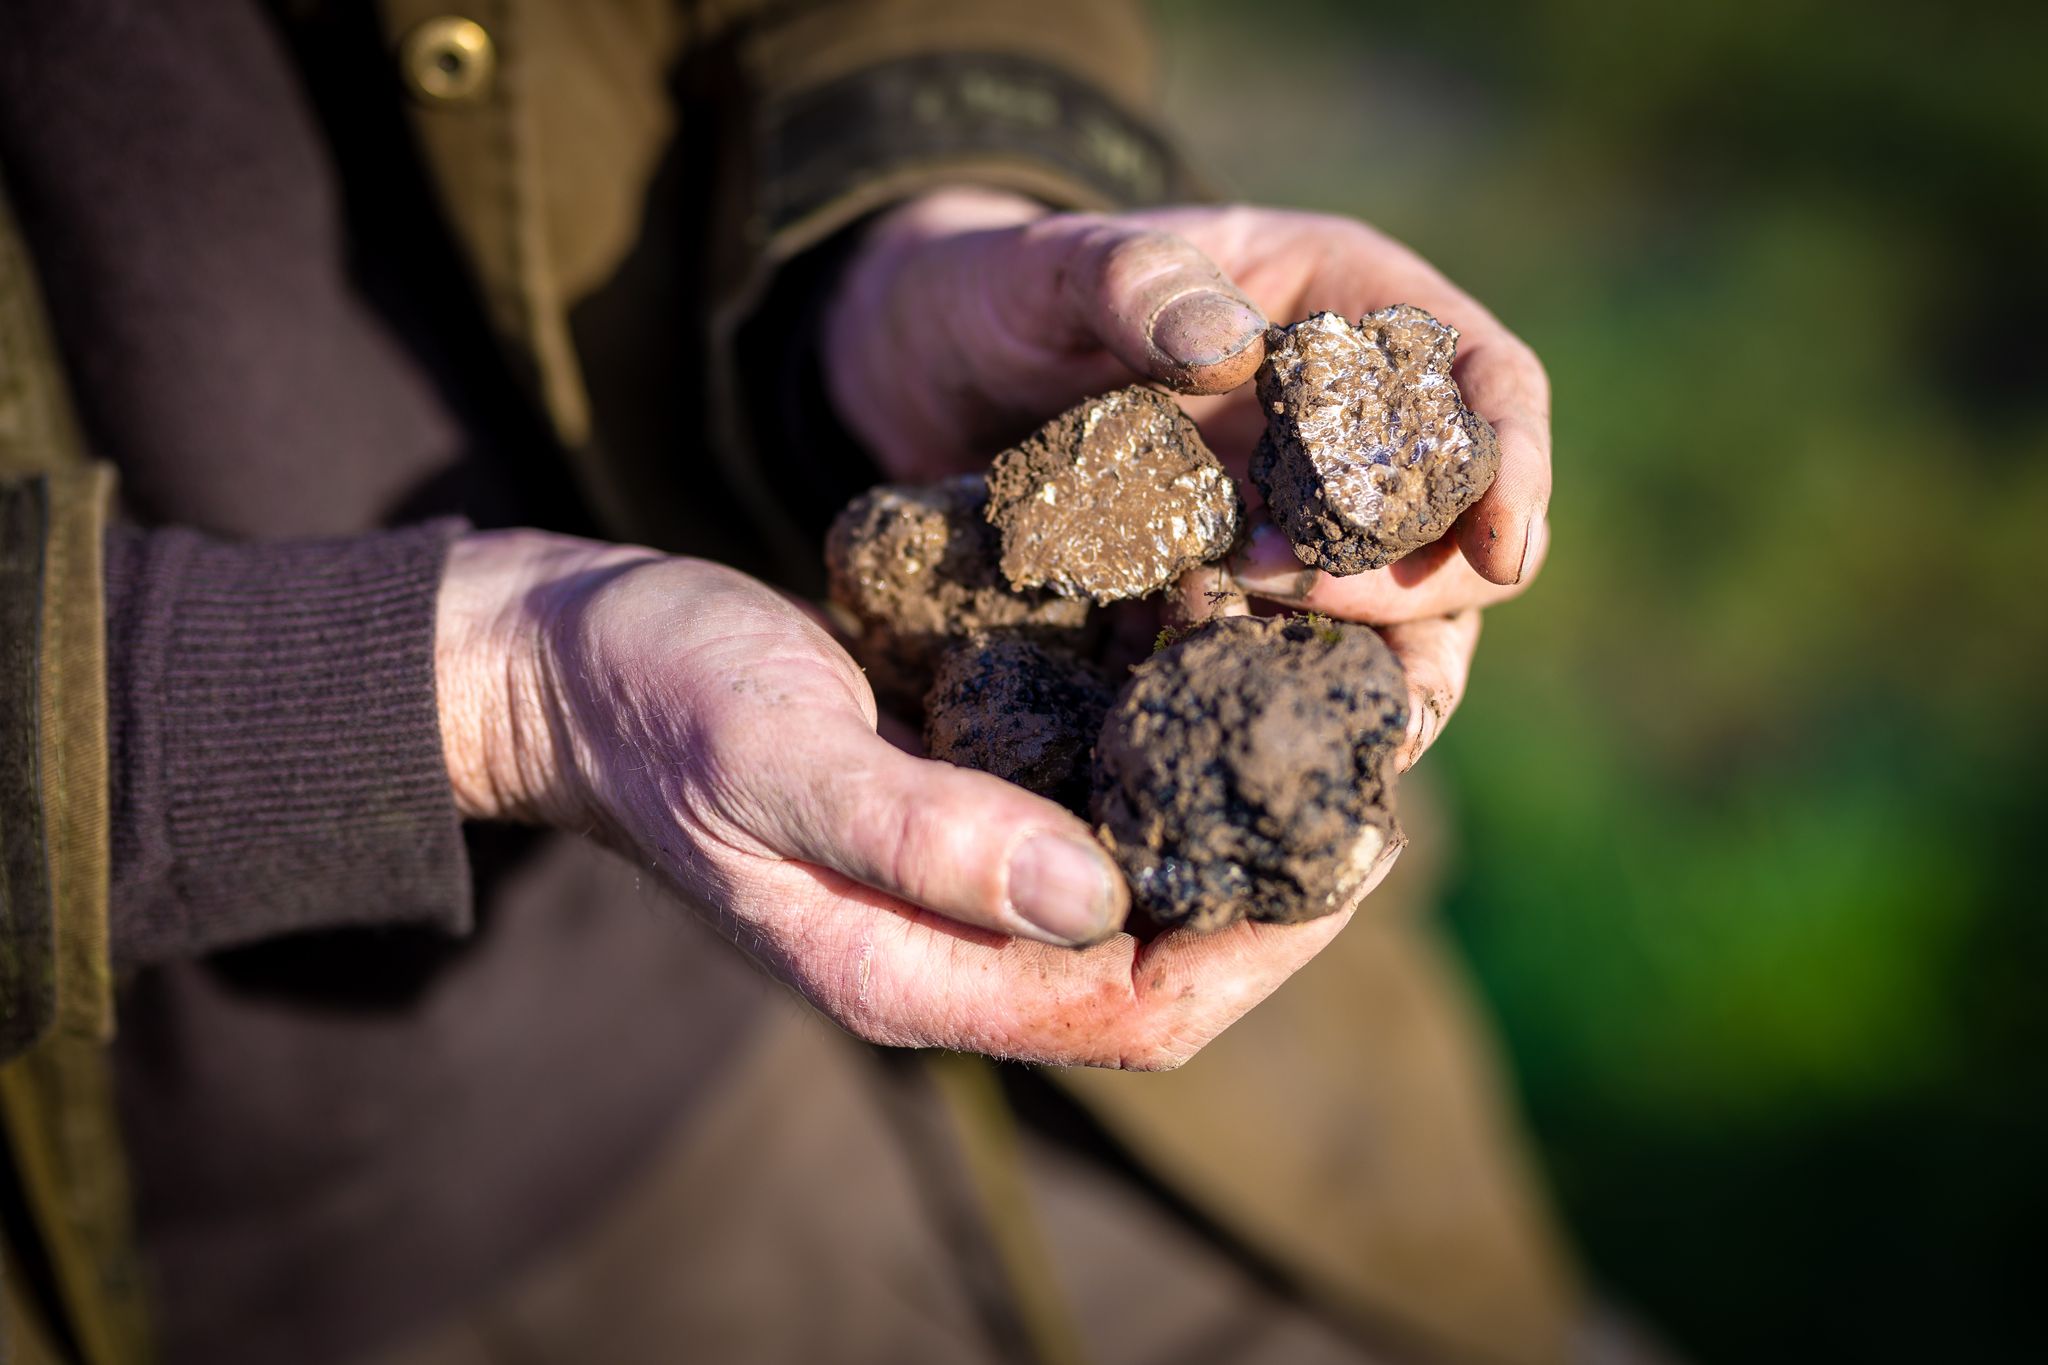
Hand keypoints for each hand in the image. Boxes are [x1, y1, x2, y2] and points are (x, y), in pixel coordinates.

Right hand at [434, 529, 1411, 1067]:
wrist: (574, 657)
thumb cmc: (660, 708)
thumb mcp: (778, 764)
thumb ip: (927, 840)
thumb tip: (1100, 895)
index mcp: (914, 974)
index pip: (1138, 1012)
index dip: (1263, 949)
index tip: (1356, 844)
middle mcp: (957, 942)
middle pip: (1166, 955)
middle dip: (1279, 878)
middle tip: (1371, 762)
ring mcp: (962, 870)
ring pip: (1144, 874)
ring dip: (1236, 801)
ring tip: (1325, 702)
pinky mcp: (963, 792)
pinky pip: (1096, 793)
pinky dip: (1168, 740)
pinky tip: (1219, 653)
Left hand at [823, 190, 1551, 622]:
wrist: (919, 376)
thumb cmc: (998, 292)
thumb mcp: (1046, 268)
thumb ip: (1131, 280)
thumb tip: (1232, 345)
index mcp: (1349, 310)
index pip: (1489, 384)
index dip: (1514, 466)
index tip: (1502, 548)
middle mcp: (1346, 429)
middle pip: (1455, 528)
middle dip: (1405, 579)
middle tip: (1292, 590)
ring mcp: (1294, 524)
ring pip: (1392, 624)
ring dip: (1354, 664)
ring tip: (1271, 687)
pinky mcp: (1231, 603)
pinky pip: (1286, 664)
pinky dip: (1265, 694)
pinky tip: (1204, 715)